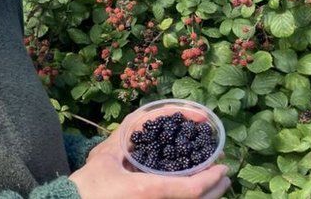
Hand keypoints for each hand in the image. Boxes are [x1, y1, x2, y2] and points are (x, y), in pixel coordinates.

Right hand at [67, 123, 230, 198]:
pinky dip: (188, 198)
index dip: (211, 178)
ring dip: (206, 196)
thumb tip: (146, 119)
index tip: (222, 166)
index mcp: (148, 190)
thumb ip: (126, 137)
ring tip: (214, 184)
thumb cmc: (87, 185)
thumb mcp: (106, 157)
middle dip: (215, 188)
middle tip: (223, 174)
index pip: (191, 189)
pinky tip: (191, 192)